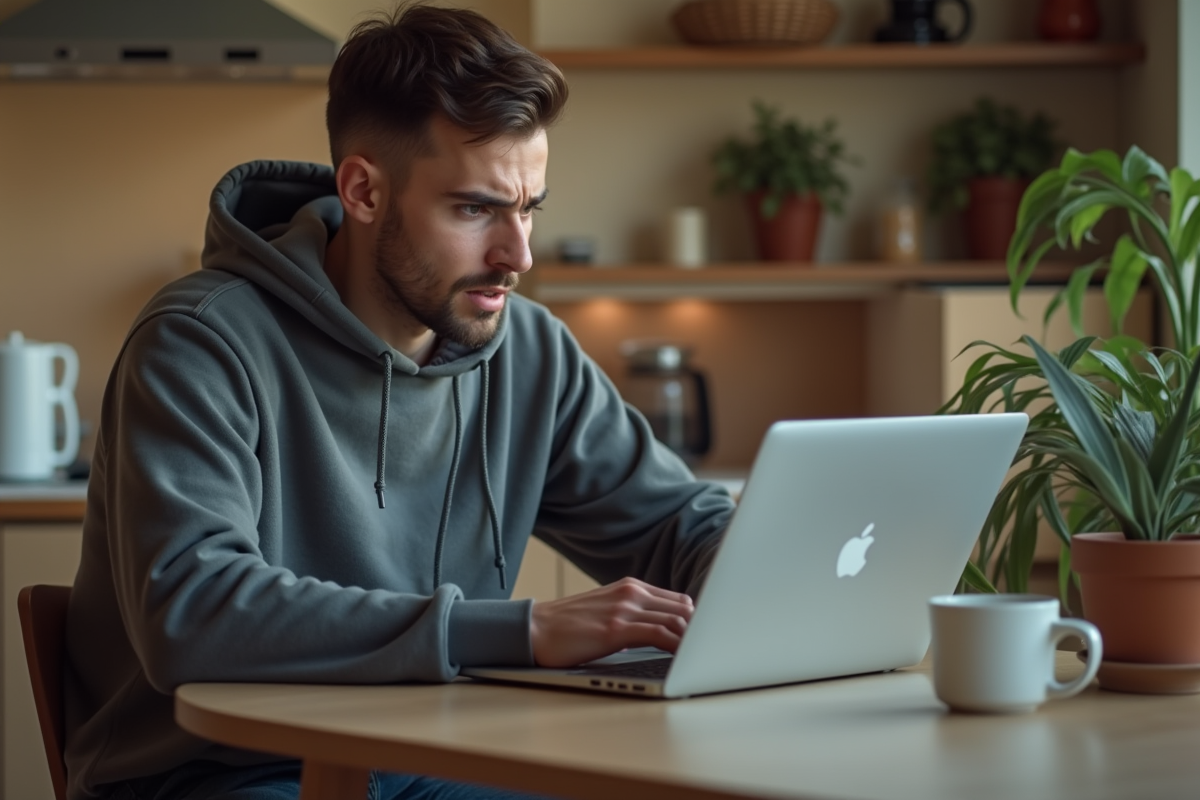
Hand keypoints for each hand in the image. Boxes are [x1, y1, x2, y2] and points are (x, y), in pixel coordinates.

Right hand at [530, 577, 694, 667]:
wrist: (534, 630)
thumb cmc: (567, 627)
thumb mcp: (606, 611)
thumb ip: (632, 615)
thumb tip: (659, 635)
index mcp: (630, 587)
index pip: (679, 601)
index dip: (695, 622)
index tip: (705, 640)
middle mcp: (631, 593)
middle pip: (684, 609)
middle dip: (700, 632)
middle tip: (710, 652)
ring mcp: (625, 609)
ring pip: (677, 621)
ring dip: (693, 641)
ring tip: (702, 658)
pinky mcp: (617, 628)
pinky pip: (661, 635)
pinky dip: (679, 647)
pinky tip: (685, 659)